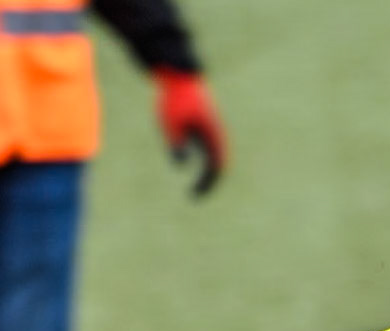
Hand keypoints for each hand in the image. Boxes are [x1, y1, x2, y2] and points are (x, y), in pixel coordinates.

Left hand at [153, 68, 226, 195]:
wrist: (180, 75)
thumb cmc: (175, 99)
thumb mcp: (170, 123)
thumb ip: (176, 144)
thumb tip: (180, 165)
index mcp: (213, 136)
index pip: (215, 167)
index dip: (206, 184)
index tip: (193, 195)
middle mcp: (217, 136)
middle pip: (219, 165)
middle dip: (209, 182)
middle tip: (195, 195)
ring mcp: (213, 131)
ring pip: (216, 158)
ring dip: (208, 173)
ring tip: (196, 186)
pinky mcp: (206, 127)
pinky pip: (210, 150)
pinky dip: (205, 163)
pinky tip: (193, 165)